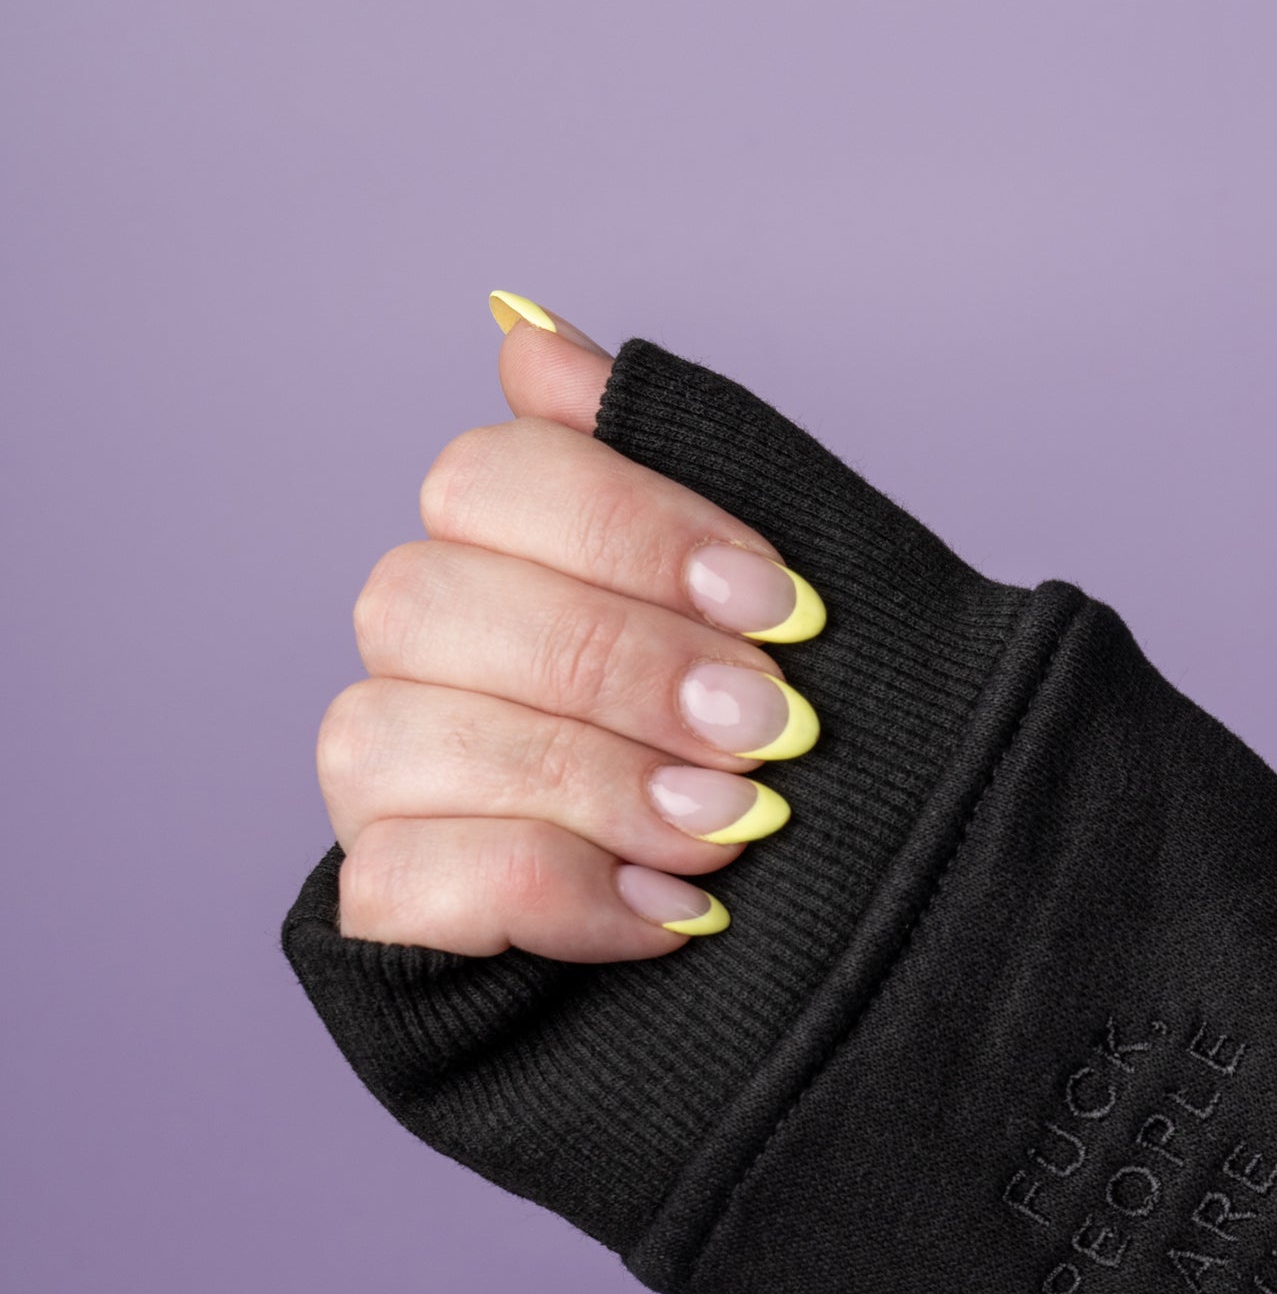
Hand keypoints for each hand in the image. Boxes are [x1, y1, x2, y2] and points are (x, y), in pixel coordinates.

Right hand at [318, 296, 824, 960]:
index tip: (783, 606)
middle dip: (619, 666)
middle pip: (418, 598)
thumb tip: (518, 334)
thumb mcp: (795, 615)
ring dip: (588, 780)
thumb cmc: (817, 773)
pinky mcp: (389, 925)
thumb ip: (676, 466)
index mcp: (508, 567)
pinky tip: (671, 913)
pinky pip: (398, 882)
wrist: (873, 958)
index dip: (630, 528)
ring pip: (387, 735)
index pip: (484, 476)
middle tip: (773, 731)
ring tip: (736, 831)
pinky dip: (552, 892)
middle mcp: (420, 670)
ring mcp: (387, 797)